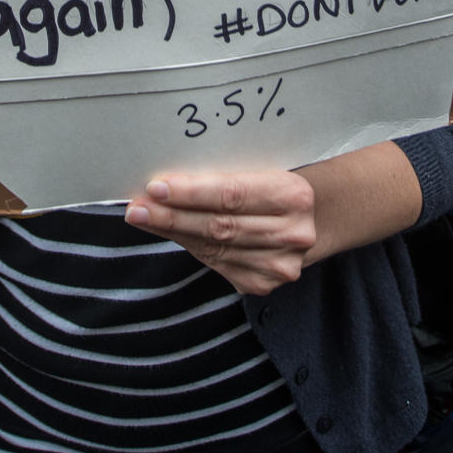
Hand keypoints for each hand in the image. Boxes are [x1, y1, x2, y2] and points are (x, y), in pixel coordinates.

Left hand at [125, 170, 316, 295]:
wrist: (315, 218)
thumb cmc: (278, 183)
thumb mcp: (265, 168)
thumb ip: (228, 173)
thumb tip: (170, 178)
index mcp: (294, 196)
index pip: (232, 195)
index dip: (191, 193)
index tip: (156, 187)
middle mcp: (292, 235)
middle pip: (218, 226)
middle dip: (172, 216)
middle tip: (137, 207)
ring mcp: (278, 265)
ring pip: (212, 247)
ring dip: (173, 232)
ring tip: (143, 217)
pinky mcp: (263, 284)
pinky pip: (216, 263)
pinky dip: (190, 246)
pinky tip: (171, 232)